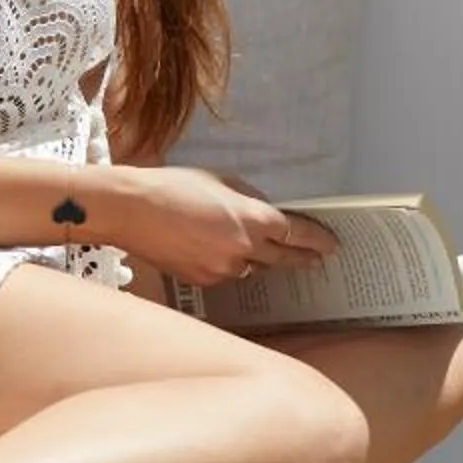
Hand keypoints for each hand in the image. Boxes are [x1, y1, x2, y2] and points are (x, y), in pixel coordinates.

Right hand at [118, 166, 338, 285]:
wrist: (131, 211)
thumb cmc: (174, 186)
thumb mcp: (220, 180)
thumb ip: (250, 199)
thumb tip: (267, 211)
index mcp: (253, 219)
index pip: (297, 234)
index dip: (317, 240)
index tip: (331, 245)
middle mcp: (243, 249)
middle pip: (282, 258)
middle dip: (301, 258)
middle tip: (316, 259)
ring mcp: (223, 269)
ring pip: (252, 267)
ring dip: (258, 259)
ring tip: (255, 248)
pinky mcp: (202, 281)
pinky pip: (227, 274)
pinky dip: (229, 263)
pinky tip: (215, 249)